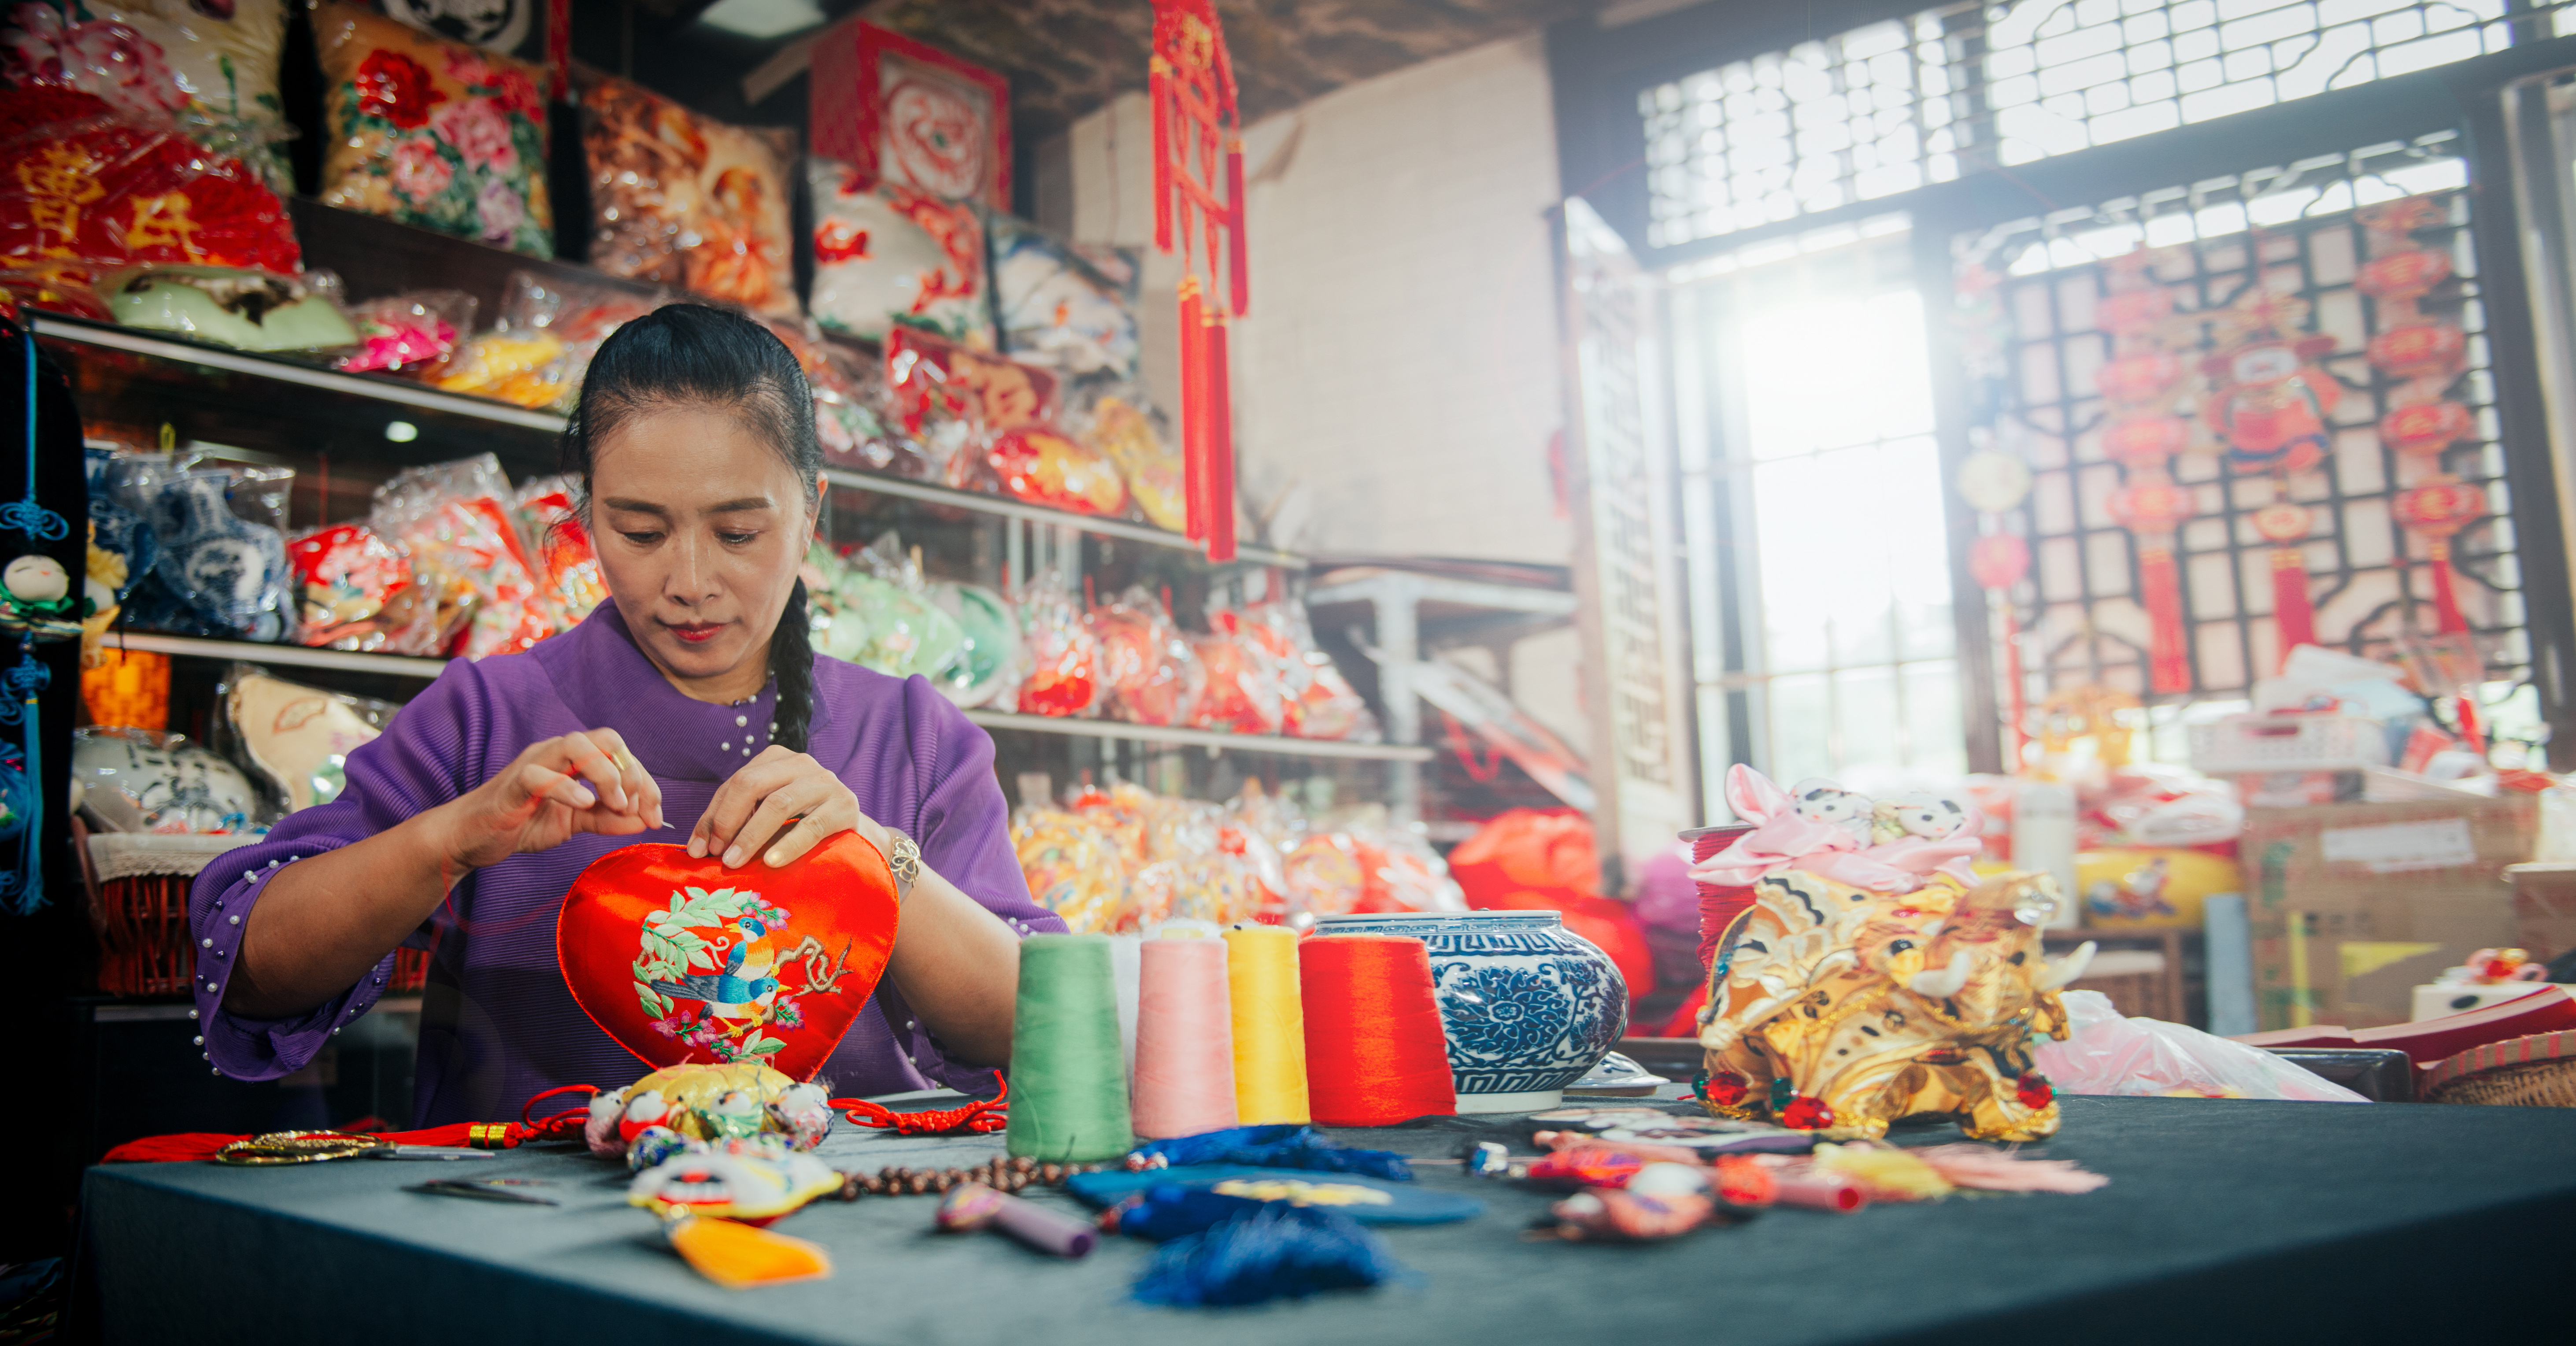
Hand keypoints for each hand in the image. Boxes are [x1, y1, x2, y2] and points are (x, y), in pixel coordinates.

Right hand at [432, 729, 664, 871]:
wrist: (473, 838)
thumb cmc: (523, 822)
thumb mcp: (575, 825)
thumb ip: (608, 819)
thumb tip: (645, 820)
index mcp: (574, 760)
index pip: (621, 754)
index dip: (646, 782)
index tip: (657, 815)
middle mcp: (557, 754)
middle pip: (605, 738)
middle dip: (630, 770)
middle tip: (635, 806)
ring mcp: (534, 764)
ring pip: (576, 745)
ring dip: (605, 773)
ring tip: (615, 804)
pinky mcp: (513, 784)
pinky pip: (539, 775)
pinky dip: (566, 787)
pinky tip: (583, 806)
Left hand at [689, 745, 884, 869]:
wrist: (856, 834)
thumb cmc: (803, 825)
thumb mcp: (766, 819)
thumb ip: (735, 824)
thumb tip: (696, 849)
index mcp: (776, 759)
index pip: (735, 783)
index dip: (712, 816)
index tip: (699, 850)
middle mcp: (800, 762)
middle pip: (751, 784)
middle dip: (727, 821)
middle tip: (718, 855)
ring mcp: (825, 781)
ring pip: (778, 803)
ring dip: (751, 836)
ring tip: (735, 862)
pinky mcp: (845, 806)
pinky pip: (811, 825)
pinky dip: (788, 845)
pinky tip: (771, 862)